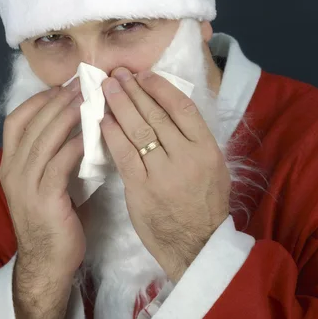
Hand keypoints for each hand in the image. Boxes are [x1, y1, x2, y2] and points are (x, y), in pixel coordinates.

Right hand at [0, 78, 85, 290]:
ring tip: (86, 99)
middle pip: (32, 125)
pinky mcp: (44, 200)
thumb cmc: (51, 221)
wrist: (46, 263)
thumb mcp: (44, 184)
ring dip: (66, 117)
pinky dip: (74, 146)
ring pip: (44, 140)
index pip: (15, 121)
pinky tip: (90, 133)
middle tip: (81, 84)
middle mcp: (13, 171)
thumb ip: (51, 158)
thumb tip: (75, 127)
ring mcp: (26, 186)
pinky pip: (59, 164)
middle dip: (57, 101)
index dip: (38, 101)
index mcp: (10, 165)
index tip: (62, 87)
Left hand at [100, 68, 230, 282]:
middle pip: (156, 115)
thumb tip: (169, 108)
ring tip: (106, 89)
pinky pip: (124, 155)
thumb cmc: (206, 204)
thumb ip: (194, 139)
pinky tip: (102, 120)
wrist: (196, 244)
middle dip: (133, 91)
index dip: (160, 87)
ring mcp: (163, 173)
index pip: (182, 108)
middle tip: (117, 74)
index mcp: (207, 149)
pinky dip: (112, 135)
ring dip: (120, 106)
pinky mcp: (142, 189)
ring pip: (138, 131)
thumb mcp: (214, 167)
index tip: (143, 75)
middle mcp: (187, 157)